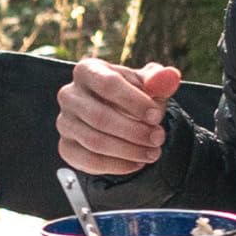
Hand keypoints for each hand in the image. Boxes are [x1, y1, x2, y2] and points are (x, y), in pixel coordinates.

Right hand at [56, 56, 183, 176]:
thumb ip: (159, 80)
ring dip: (129, 150)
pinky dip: (117, 165)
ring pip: (94, 141)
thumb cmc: (132, 97)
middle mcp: (69, 95)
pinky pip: (88, 160)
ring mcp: (65, 122)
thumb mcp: (148, 86)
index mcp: (87, 71)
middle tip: (158, 138)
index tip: (156, 116)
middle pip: (99, 116)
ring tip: (152, 152)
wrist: (119, 116)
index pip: (107, 84)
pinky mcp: (66, 146)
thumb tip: (170, 76)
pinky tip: (136, 163)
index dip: (134, 102)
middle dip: (133, 131)